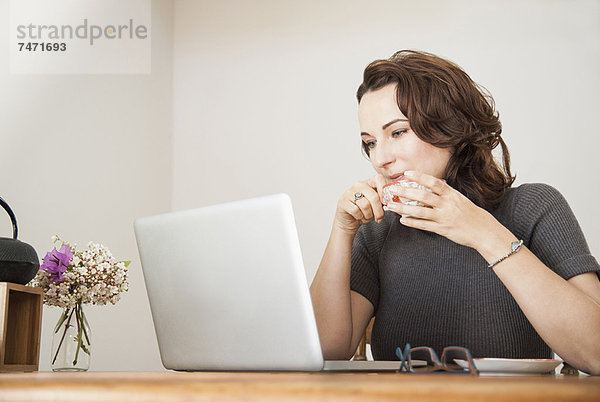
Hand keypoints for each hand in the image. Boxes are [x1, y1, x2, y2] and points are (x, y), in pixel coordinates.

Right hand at [334, 174, 388, 233]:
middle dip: (378, 210)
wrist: (349, 220)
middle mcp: (358, 185)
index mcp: (368, 182)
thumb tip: (391, 202)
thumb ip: (382, 201)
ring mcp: (349, 192)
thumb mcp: (376, 205)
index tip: (385, 202)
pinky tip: (358, 217)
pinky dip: (360, 217)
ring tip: (366, 216)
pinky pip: (356, 211)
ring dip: (368, 215)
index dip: (384, 189)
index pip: (379, 178)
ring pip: (365, 205)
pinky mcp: (343, 201)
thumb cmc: (364, 211)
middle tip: (379, 218)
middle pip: (374, 196)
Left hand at [384, 171, 505, 249]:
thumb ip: (446, 194)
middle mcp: (447, 204)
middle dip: (406, 191)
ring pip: (420, 211)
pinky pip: (424, 225)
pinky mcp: (442, 229)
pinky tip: (402, 220)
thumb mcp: (460, 199)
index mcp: (451, 194)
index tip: (407, 173)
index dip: (419, 177)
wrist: (484, 231)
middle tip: (392, 188)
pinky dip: (412, 223)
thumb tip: (432, 187)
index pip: (433, 182)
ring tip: (391, 206)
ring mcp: (444, 217)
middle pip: (423, 196)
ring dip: (404, 208)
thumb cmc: (471, 214)